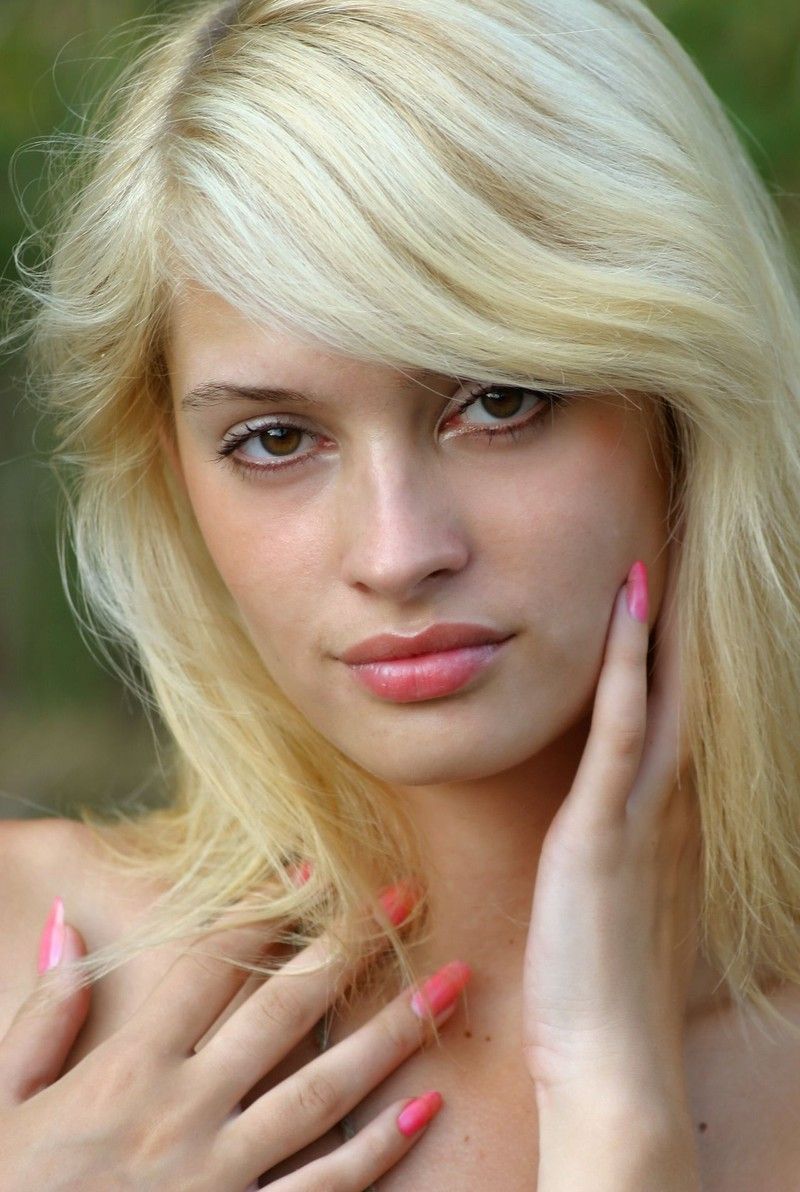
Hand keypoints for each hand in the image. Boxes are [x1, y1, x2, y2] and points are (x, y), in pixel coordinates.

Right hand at [0, 887, 469, 1189]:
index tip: (312, 866)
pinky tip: (428, 1106)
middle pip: (285, 1009)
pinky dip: (380, 1149)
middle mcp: (185, 1111)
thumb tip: (66, 924)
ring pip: (325, 1090)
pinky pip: (324, 1187)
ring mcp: (221, 1176)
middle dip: (351, 946)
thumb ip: (41, 1018)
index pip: (211, 965)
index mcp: (128, 1069)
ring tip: (448, 984)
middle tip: (409, 897)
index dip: (265, 908)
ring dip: (393, 1033)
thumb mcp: (3, 1104)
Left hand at [522, 541, 700, 1118]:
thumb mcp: (620, 910)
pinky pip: (620, 730)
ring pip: (661, 699)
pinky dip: (625, 667)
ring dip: (657, 629)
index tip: (666, 611)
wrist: (612, 1063)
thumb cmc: (606, 992)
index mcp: (670, 827)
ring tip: (651, 562)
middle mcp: (672, 810)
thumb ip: (621, 862)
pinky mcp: (604, 830)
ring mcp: (644, 816)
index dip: (675, 665)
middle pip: (683, 699)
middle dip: (678, 632)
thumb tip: (604, 836)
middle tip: (674, 563)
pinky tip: (626, 614)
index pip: (677, 724)